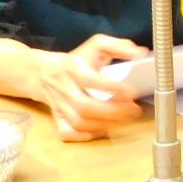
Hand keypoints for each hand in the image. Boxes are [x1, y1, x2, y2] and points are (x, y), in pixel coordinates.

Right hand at [33, 34, 147, 141]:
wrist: (42, 72)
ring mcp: (59, 106)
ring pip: (78, 122)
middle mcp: (64, 88)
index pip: (92, 80)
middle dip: (113, 112)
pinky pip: (67, 133)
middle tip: (133, 110)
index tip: (132, 92)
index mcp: (73, 68)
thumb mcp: (96, 45)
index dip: (113, 88)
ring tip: (124, 119)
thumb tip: (140, 53)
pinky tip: (103, 129)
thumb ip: (119, 46)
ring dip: (104, 124)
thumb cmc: (76, 60)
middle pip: (85, 106)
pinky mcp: (57, 118)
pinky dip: (85, 136)